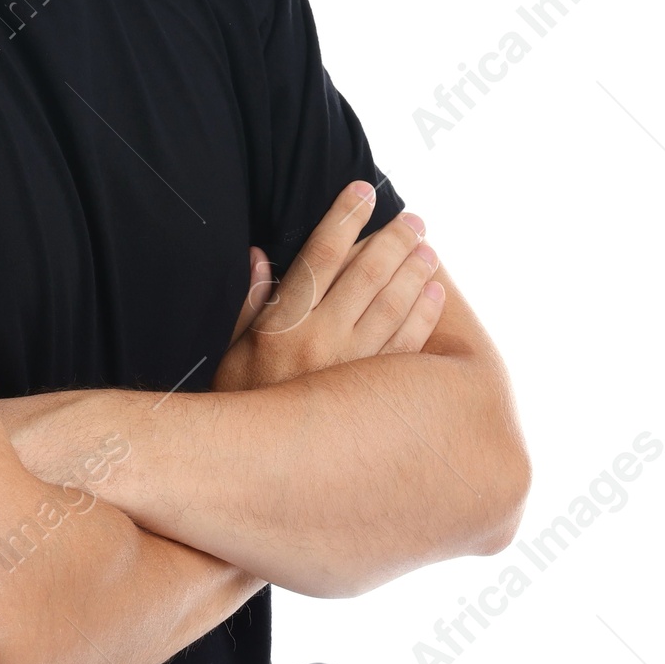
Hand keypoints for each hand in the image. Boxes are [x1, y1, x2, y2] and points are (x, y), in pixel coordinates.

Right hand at [211, 182, 444, 391]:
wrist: (258, 472)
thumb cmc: (239, 406)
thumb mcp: (231, 352)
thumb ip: (251, 303)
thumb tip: (260, 256)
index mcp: (283, 324)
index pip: (320, 255)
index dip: (343, 218)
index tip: (361, 191)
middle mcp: (321, 341)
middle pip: (367, 274)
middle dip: (393, 239)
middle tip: (413, 219)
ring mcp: (353, 370)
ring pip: (394, 306)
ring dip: (415, 272)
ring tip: (427, 248)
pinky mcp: (376, 399)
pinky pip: (408, 348)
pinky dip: (424, 316)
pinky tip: (434, 294)